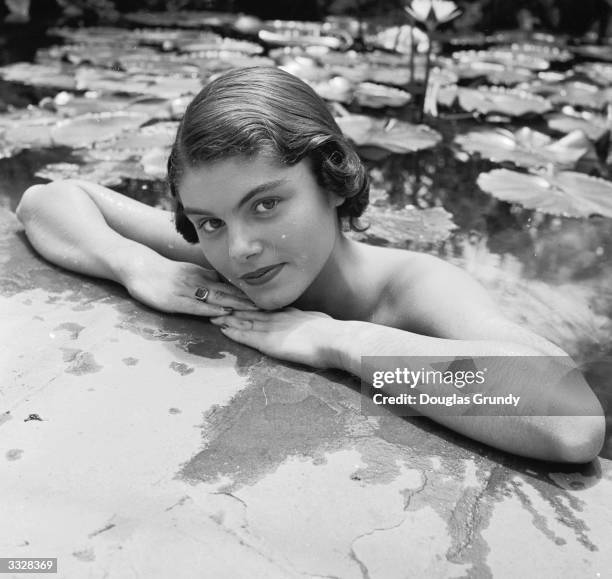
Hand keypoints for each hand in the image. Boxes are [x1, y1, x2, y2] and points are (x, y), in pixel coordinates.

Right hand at [121, 247, 258, 315]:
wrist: (138, 266)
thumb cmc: (163, 273)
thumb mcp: (188, 273)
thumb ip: (206, 280)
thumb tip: (224, 289)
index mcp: (204, 276)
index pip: (231, 286)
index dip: (248, 293)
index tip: (267, 299)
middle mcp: (199, 281)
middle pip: (229, 292)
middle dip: (250, 301)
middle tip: (269, 308)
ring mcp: (187, 290)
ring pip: (217, 298)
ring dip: (237, 305)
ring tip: (255, 312)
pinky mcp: (175, 300)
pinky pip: (197, 305)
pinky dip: (212, 309)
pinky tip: (225, 313)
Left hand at [210, 307, 342, 368]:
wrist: (335, 339)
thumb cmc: (335, 335)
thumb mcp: (323, 324)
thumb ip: (315, 324)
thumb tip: (320, 326)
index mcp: (292, 314)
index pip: (267, 309)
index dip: (252, 305)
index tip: (241, 302)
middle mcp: (279, 318)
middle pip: (252, 311)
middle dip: (235, 308)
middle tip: (219, 302)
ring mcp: (273, 329)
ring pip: (245, 322)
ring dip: (228, 318)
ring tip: (212, 314)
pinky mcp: (269, 342)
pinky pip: (247, 337)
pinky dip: (234, 332)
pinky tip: (222, 330)